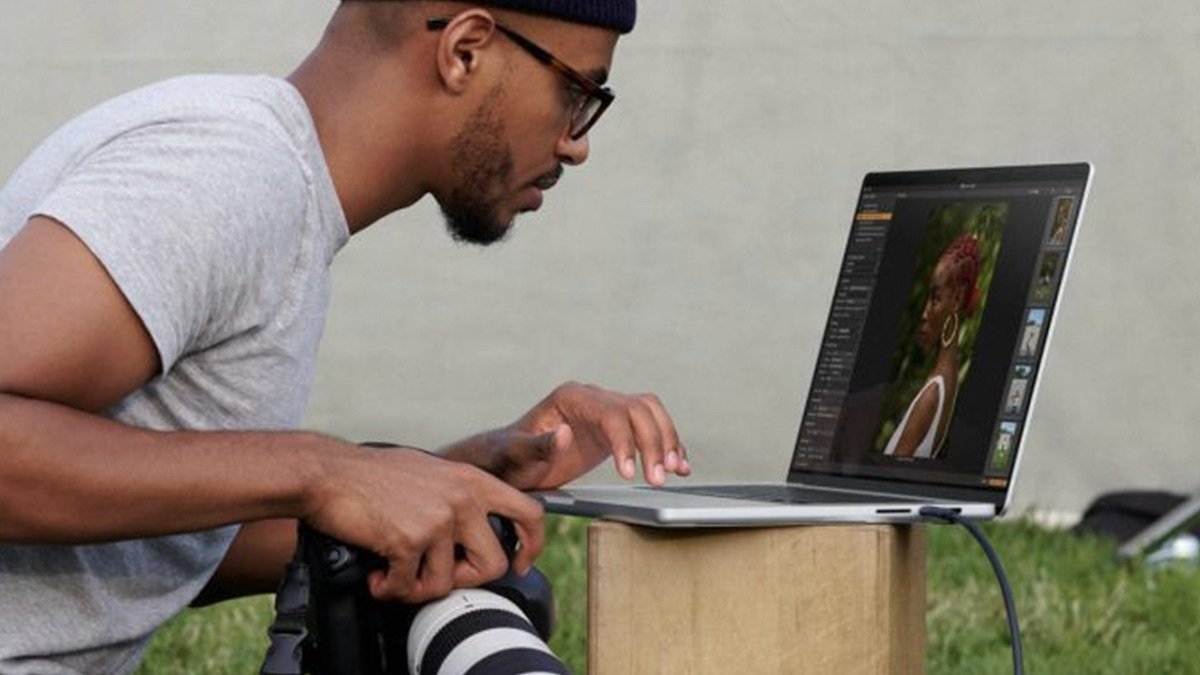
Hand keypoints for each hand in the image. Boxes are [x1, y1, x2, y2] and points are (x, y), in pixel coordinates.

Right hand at [304, 445, 543, 603]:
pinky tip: (377, 575)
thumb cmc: (372, 475)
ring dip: (417, 588)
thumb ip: (460, 497)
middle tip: (434, 575)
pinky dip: (389, 589)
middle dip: (463, 580)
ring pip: (447, 583)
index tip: (519, 562)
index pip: (530, 512)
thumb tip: (474, 533)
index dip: (531, 545)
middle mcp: (462, 498)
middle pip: (493, 564)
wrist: (328, 472)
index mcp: (472, 480)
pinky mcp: (410, 540)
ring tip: (395, 574)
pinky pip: (409, 586)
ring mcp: (438, 519)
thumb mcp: (432, 473)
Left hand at [442, 382, 690, 488]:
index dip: (626, 442)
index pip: (612, 413)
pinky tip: (678, 466)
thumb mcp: (517, 456)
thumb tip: (565, 432)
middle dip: (653, 443)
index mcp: (571, 398)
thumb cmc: (507, 459)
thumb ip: (539, 445)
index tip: (630, 474)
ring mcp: (605, 411)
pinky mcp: (613, 429)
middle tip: (658, 478)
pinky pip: (648, 428)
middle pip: (638, 410)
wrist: (507, 464)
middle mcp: (592, 398)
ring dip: (666, 441)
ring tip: (674, 472)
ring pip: (650, 414)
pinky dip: (666, 445)